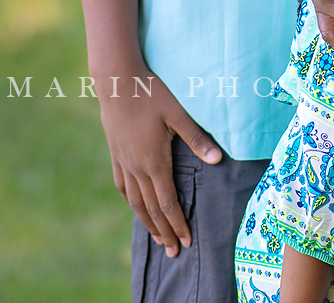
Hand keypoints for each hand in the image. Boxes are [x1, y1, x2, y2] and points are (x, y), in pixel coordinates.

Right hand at [96, 69, 222, 256]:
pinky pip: (122, 186)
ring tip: (157, 238)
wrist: (117, 81)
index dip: (177, 223)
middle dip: (164, 231)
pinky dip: (131, 201)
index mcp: (154, 162)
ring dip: (147, 222)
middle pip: (150, 209)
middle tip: (174, 251)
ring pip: (135, 201)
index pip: (167, 202)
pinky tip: (135, 206)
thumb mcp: (178, 114)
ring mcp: (123, 162)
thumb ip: (197, 139)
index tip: (186, 240)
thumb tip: (218, 159)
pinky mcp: (115, 154)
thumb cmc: (152, 94)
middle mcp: (136, 168)